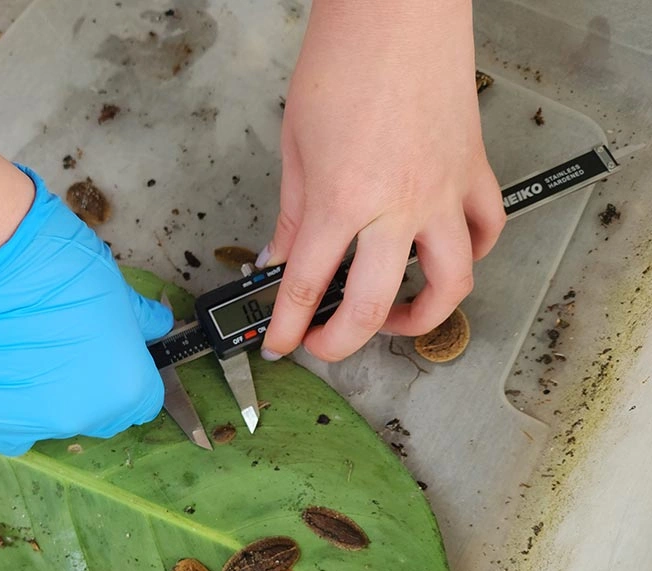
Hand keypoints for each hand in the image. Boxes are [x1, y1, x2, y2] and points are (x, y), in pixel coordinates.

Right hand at [0, 166, 172, 455]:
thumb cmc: (55, 265)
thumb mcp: (114, 286)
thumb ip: (138, 319)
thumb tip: (157, 326)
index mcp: (127, 386)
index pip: (144, 400)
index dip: (129, 373)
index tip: (113, 354)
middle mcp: (86, 416)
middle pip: (102, 416)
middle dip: (94, 390)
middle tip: (68, 348)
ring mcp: (37, 426)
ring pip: (56, 422)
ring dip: (50, 397)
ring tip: (26, 353)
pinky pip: (13, 432)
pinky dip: (13, 412)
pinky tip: (4, 379)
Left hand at [259, 0, 504, 361]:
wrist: (397, 11)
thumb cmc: (344, 62)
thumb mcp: (297, 147)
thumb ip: (294, 213)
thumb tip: (281, 256)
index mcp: (342, 199)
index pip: (305, 285)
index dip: (286, 325)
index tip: (278, 341)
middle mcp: (396, 207)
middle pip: (371, 305)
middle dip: (340, 341)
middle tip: (324, 343)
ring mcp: (442, 194)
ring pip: (450, 282)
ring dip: (421, 316)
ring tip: (393, 319)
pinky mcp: (472, 174)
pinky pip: (486, 230)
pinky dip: (470, 254)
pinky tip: (445, 258)